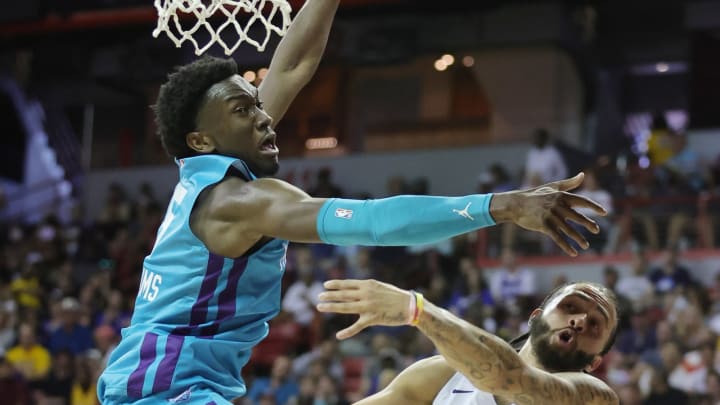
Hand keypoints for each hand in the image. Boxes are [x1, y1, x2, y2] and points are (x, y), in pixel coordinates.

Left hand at [316, 279, 410, 338]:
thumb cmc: (395, 296)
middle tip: (319, 296)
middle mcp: (366, 294)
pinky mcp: (372, 319)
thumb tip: (353, 288)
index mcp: (368, 285)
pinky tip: (338, 336)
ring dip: (331, 307)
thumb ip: (366, 287)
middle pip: (343, 294)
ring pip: (345, 307)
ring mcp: (368, 307)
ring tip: (320, 306)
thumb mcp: (379, 286)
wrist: (409, 306)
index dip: (335, 284)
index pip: (347, 284)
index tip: (325, 285)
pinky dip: (347, 332)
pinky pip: (357, 326)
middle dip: (329, 295)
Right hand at [491, 172, 606, 255]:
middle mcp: (557, 205)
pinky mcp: (543, 225)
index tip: (604, 212)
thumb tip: (583, 174)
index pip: (582, 201)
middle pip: (577, 217)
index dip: (594, 206)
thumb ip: (569, 183)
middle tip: (596, 230)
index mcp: (561, 196)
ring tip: (586, 246)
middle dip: (588, 224)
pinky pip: (557, 238)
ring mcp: (550, 216)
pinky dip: (566, 246)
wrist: (516, 204)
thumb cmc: (535, 195)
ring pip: (569, 230)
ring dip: (579, 239)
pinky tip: (573, 253)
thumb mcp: (552, 186)